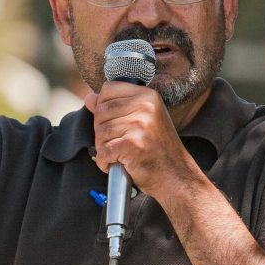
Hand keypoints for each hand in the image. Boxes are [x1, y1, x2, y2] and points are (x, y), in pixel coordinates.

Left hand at [84, 82, 195, 197]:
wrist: (175, 175)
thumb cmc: (157, 149)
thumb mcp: (141, 120)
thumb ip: (115, 106)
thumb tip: (89, 98)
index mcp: (147, 95)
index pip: (108, 89)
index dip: (104, 107)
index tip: (116, 122)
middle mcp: (145, 106)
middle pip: (100, 112)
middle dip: (103, 131)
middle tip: (120, 143)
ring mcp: (139, 125)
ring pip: (100, 132)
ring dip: (104, 148)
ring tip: (122, 154)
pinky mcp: (132, 144)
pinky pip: (103, 151)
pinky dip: (105, 162)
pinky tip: (119, 164)